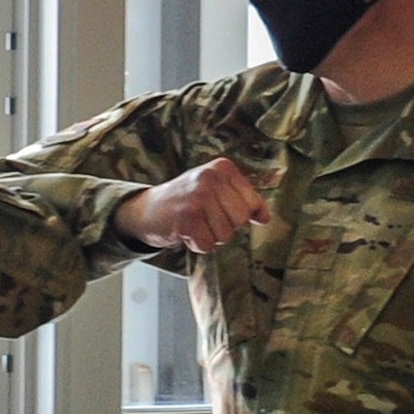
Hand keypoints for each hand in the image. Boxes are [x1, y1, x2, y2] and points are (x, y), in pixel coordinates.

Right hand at [113, 159, 268, 253]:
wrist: (147, 209)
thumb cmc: (187, 200)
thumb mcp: (218, 191)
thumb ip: (245, 201)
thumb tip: (266, 218)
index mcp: (223, 168)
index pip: (252, 204)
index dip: (238, 214)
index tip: (220, 208)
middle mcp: (210, 178)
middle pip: (240, 220)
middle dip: (225, 226)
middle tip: (205, 217)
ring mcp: (197, 197)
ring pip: (225, 235)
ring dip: (210, 236)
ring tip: (195, 223)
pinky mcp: (186, 218)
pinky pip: (207, 244)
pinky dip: (197, 245)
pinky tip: (187, 231)